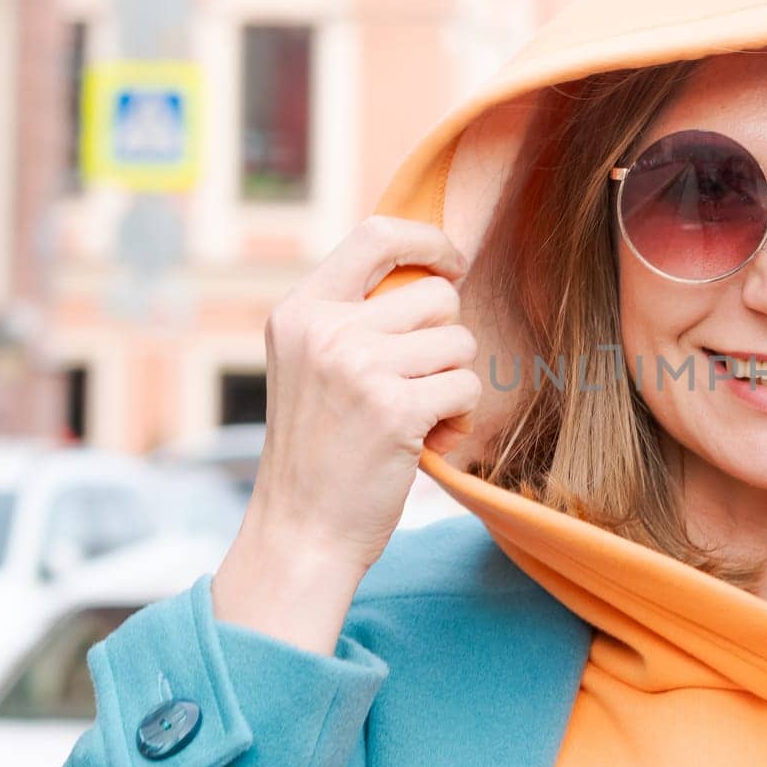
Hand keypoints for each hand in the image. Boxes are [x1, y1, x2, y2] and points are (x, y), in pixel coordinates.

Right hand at [213, 216, 478, 652]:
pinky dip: (458, 419)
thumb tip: (435, 271)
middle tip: (418, 383)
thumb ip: (352, 316)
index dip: (429, 241)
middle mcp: (326, 331)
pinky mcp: (396, 409)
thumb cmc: (319, 450)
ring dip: (453, 383)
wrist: (301, 532)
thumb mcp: (310, 365)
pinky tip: (424, 442)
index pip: (377, 235)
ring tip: (416, 416)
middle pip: (436, 295)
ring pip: (459, 343)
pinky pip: (466, 388)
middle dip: (446, 339)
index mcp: (301, 311)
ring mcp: (360, 368)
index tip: (452, 261)